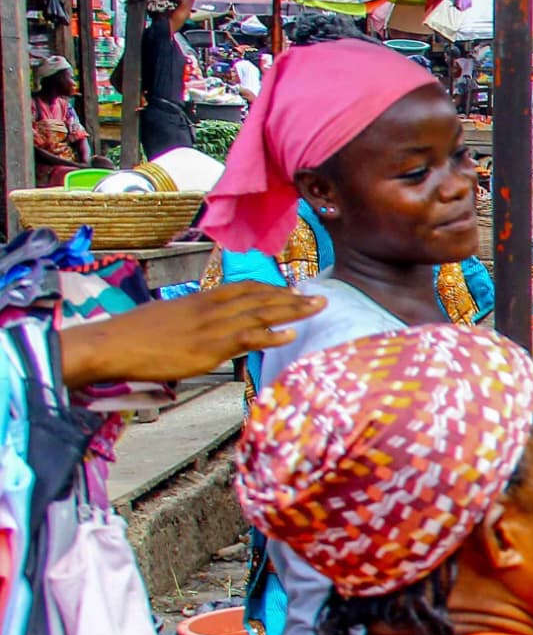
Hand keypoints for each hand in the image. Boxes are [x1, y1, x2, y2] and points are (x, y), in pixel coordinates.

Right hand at [58, 284, 325, 388]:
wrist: (112, 343)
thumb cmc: (133, 335)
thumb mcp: (168, 318)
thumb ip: (193, 321)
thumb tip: (206, 331)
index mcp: (200, 299)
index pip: (243, 288)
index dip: (271, 288)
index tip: (292, 289)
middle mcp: (210, 308)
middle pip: (258, 297)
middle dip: (292, 297)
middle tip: (319, 296)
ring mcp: (211, 326)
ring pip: (259, 313)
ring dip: (292, 310)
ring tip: (317, 308)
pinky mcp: (208, 346)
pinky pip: (246, 337)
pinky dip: (271, 335)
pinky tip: (291, 334)